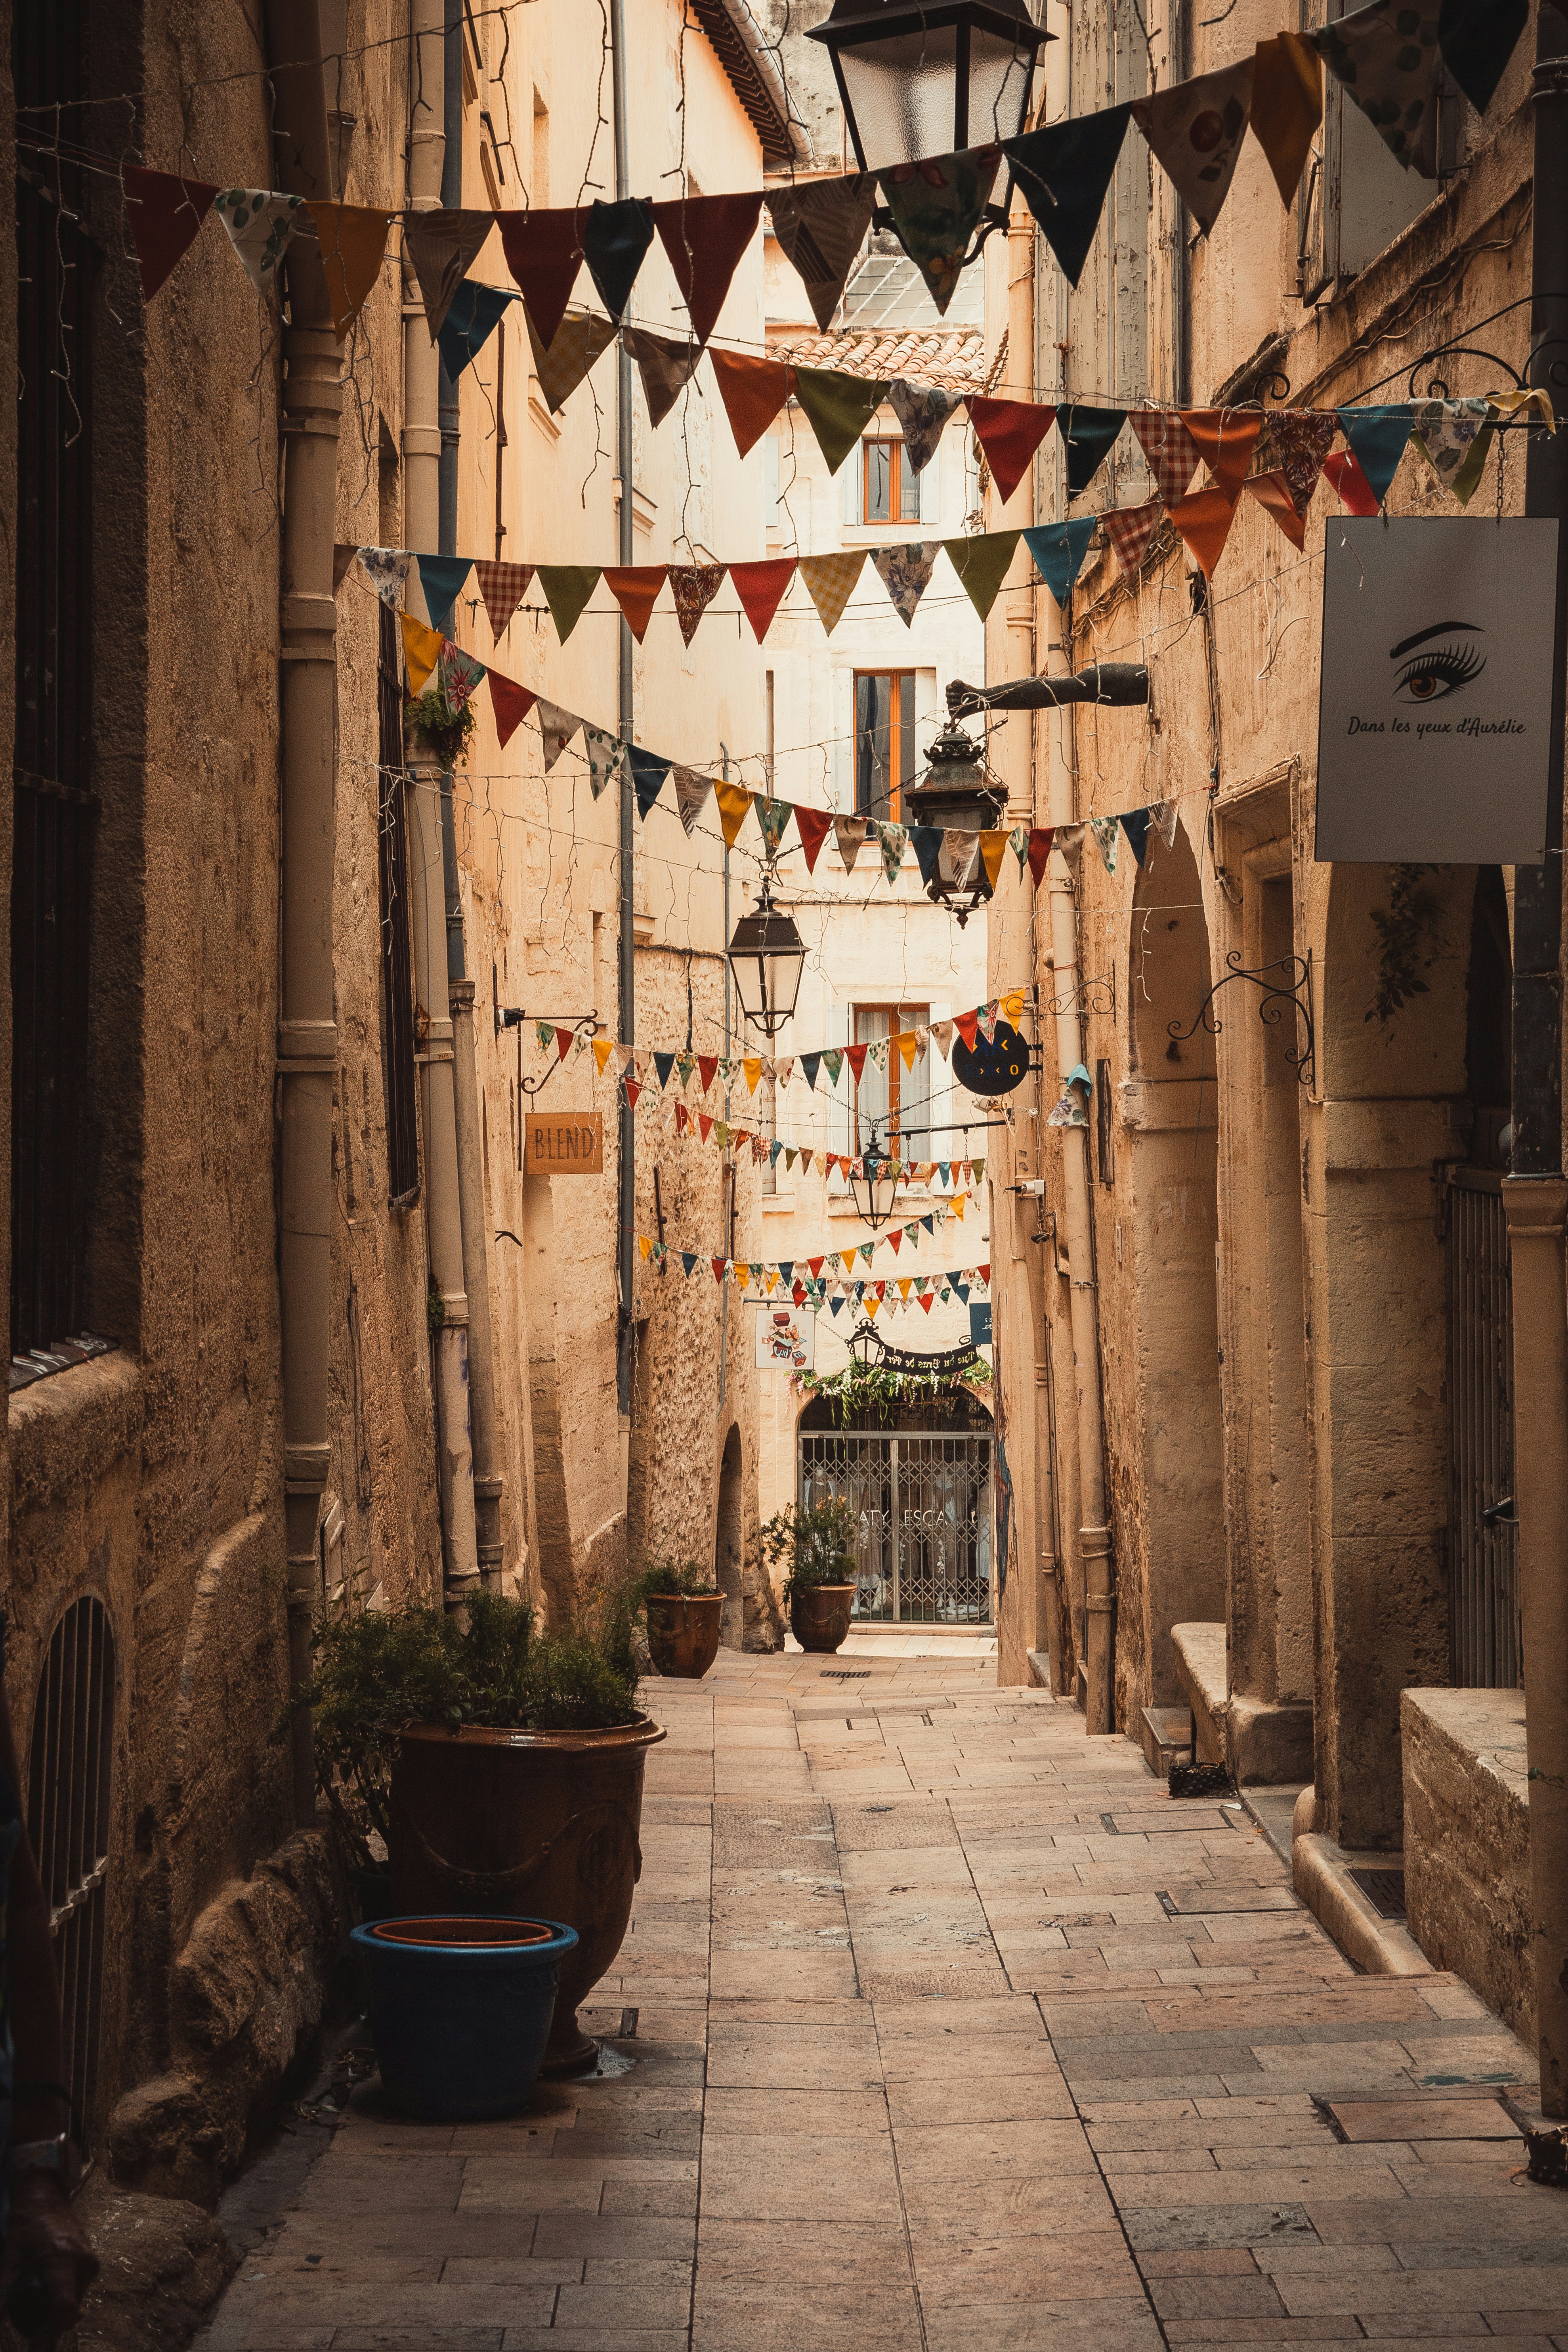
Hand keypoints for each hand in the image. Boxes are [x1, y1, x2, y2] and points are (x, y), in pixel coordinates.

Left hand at [2, 2171, 97, 2345]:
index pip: (63, 2307)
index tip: (35, 2348)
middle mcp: (83, 2262)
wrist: (47, 2197)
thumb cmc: (26, 2225)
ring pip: (76, 2302)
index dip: (50, 2333)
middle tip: (31, 2334)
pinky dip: (65, 2301)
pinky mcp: (91, 2262)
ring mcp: (90, 2262)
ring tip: (39, 2312)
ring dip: (58, 2314)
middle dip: (51, 2327)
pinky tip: (49, 2297)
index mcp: (63, 2260)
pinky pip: (78, 2291)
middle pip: (70, 2309)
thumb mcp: (10, 2258)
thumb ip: (4, 2291)